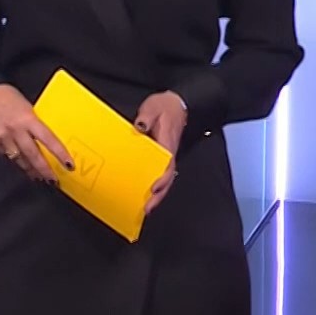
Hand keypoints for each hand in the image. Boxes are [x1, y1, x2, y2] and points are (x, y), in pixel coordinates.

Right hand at [0, 84, 73, 185]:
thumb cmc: (10, 97)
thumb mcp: (28, 108)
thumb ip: (35, 125)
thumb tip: (47, 143)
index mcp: (28, 118)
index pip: (48, 139)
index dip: (59, 154)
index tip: (69, 165)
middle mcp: (15, 129)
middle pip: (33, 155)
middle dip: (44, 170)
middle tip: (53, 180)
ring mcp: (2, 137)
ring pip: (19, 160)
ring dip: (30, 170)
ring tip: (38, 176)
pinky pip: (6, 156)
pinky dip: (15, 160)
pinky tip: (21, 163)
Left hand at [136, 92, 186, 214]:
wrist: (175, 105)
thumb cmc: (164, 107)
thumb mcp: (153, 107)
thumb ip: (147, 116)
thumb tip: (140, 126)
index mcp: (167, 144)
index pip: (167, 165)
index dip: (162, 179)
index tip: (153, 189)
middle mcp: (169, 153)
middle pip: (167, 179)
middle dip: (159, 196)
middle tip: (147, 209)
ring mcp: (166, 156)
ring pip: (164, 180)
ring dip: (157, 195)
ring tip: (145, 208)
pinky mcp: (161, 156)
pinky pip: (159, 174)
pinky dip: (154, 187)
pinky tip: (145, 195)